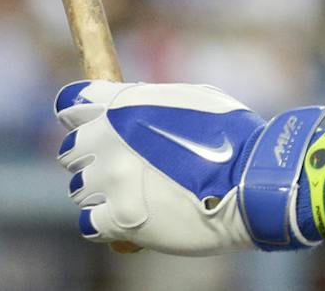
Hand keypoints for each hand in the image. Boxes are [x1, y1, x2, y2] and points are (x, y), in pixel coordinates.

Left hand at [54, 80, 324, 255]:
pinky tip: (130, 222)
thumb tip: (128, 109)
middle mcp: (110, 136)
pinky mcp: (119, 218)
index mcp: (126, 103)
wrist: (253, 180)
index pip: (70, 104)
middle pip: (71, 151)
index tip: (91, 128)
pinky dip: (105, 225)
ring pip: (80, 190)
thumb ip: (149, 103)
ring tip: (134, 197)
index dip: (79, 118)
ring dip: (101, 194)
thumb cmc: (233, 137)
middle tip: (120, 171)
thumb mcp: (191, 99)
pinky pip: (90, 224)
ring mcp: (112, 178)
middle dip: (92, 160)